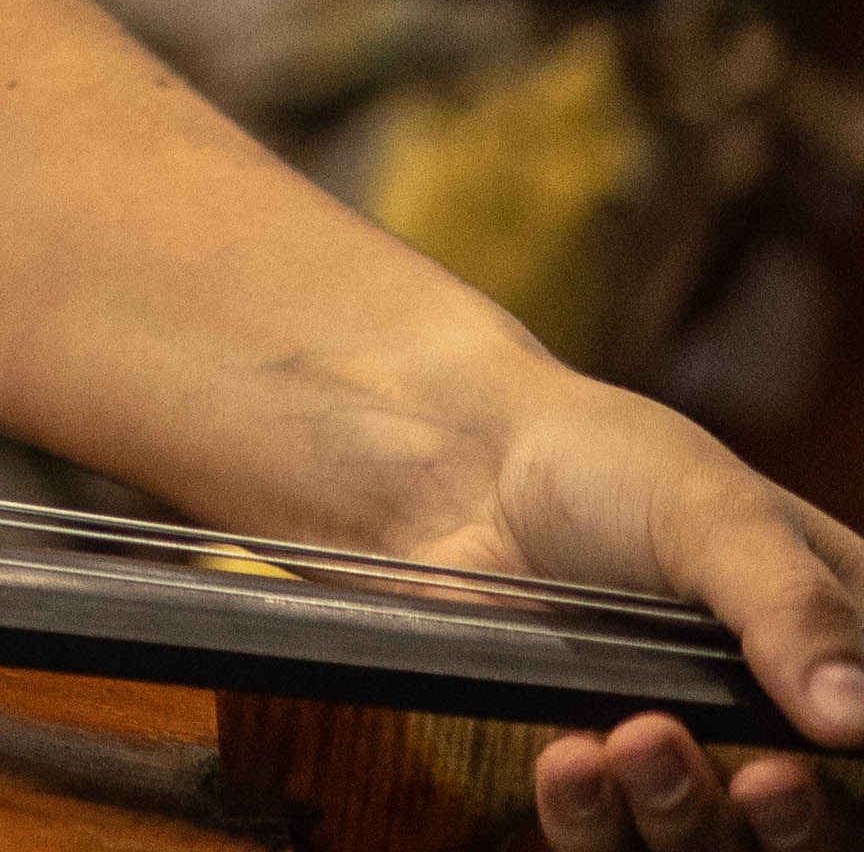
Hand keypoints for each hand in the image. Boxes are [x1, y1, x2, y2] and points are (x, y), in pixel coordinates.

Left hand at [459, 373, 863, 846]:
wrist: (460, 474)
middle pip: (818, 831)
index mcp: (839, 660)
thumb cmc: (609, 471)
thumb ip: (791, 606)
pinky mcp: (593, 786)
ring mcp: (684, 764)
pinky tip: (570, 766)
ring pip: (716, 848)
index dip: (852, 790)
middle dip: (798, 826)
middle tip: (762, 785)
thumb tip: (853, 716)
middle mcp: (774, 730)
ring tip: (638, 743)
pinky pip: (608, 842)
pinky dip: (596, 822)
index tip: (807, 771)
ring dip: (689, 820)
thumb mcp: (717, 513)